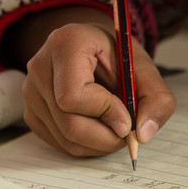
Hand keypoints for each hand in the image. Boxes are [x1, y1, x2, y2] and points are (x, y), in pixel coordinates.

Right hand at [8, 7, 175, 155]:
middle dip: (106, 136)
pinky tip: (100, 127)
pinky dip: (85, 144)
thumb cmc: (115, 54)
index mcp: (66, 43)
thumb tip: (143, 134)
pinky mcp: (31, 112)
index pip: (74, 95)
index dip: (105, 112)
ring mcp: (31, 91)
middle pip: (69, 122)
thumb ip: (156, 98)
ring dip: (99, 143)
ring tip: (117, 127)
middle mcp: (40, 66)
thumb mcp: (143, 66)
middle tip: (128, 133)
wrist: (91, 48)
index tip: (127, 117)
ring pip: (65, 138)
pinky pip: (59, 142)